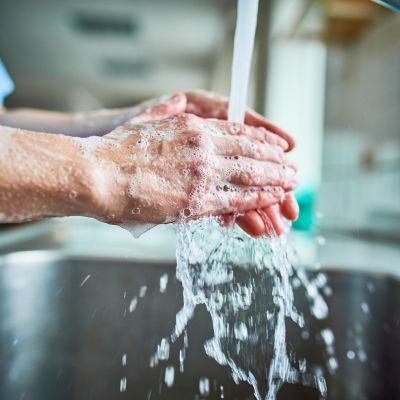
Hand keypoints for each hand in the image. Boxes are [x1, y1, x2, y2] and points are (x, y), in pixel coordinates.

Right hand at [88, 96, 296, 225]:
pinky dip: (260, 198)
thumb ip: (164, 113)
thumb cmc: (114, 152)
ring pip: (251, 174)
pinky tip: (274, 199)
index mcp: (190, 126)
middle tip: (293, 166)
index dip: (261, 138)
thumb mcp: (143, 121)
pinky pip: (238, 199)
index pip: (237, 130)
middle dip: (275, 160)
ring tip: (293, 182)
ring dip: (276, 179)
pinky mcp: (198, 200)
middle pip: (251, 151)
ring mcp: (202, 173)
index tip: (276, 145)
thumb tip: (175, 101)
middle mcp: (202, 146)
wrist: (98, 176)